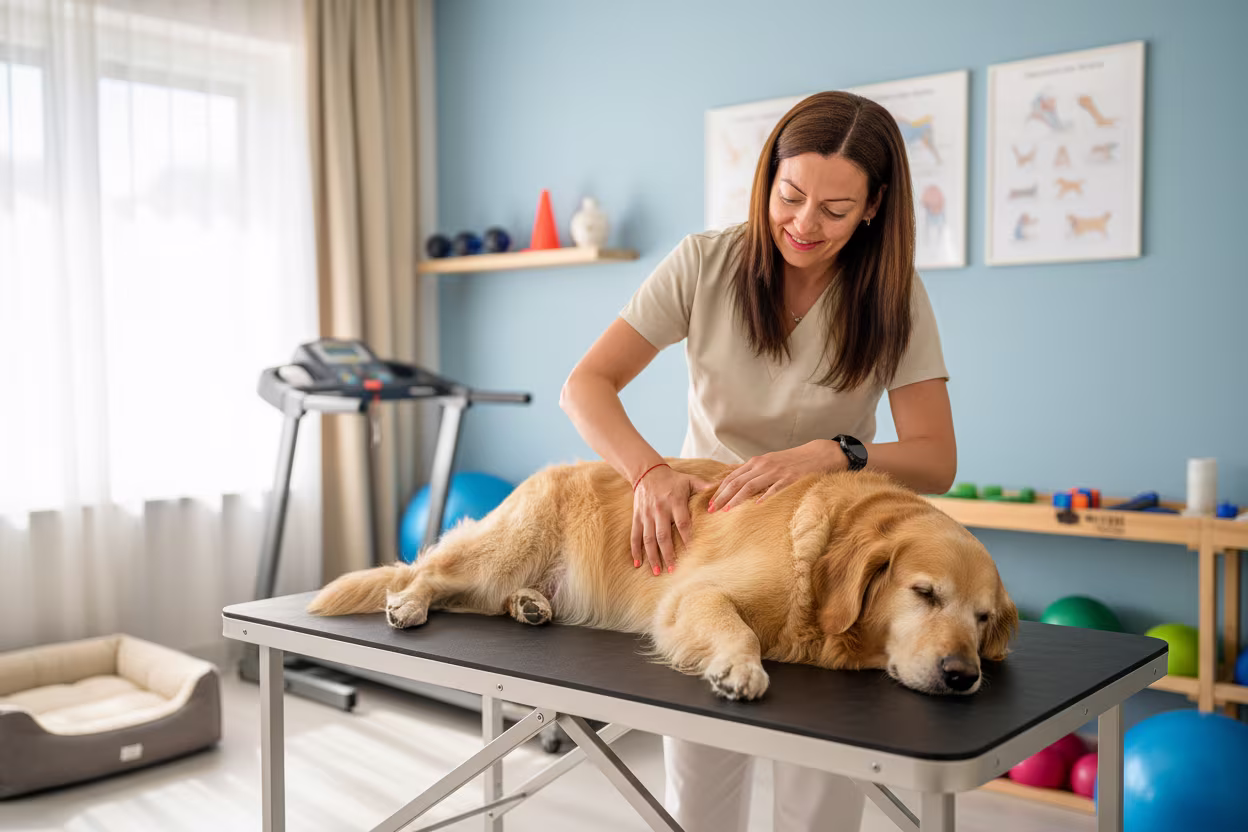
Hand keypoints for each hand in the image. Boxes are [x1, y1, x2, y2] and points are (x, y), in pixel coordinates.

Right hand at [631, 466, 714, 574]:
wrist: (647, 473)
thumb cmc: (673, 479)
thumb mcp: (689, 479)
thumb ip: (703, 487)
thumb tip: (720, 490)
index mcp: (674, 502)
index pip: (682, 523)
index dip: (687, 538)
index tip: (693, 554)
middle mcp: (659, 510)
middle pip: (663, 535)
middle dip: (668, 554)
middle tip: (674, 570)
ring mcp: (646, 515)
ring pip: (648, 539)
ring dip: (653, 556)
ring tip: (658, 572)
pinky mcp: (637, 517)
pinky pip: (635, 535)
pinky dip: (635, 550)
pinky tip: (638, 564)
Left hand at [710, 441, 843, 511]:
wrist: (819, 454)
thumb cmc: (793, 462)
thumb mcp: (770, 464)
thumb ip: (754, 473)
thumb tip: (736, 486)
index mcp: (757, 462)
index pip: (732, 477)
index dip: (719, 490)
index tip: (709, 503)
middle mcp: (763, 466)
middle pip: (737, 482)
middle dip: (722, 497)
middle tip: (711, 510)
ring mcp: (776, 472)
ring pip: (751, 486)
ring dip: (737, 499)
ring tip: (726, 511)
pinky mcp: (790, 479)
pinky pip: (775, 489)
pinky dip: (764, 497)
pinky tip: (756, 507)